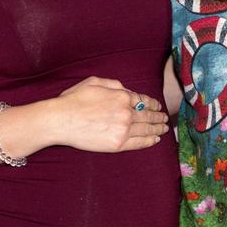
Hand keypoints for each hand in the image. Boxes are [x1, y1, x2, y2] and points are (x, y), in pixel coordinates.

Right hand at [53, 77, 168, 151]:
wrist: (61, 120)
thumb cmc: (74, 100)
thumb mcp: (95, 82)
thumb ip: (114, 85)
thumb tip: (127, 91)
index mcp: (121, 96)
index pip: (143, 100)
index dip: (153, 103)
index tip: (157, 106)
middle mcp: (126, 112)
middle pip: (148, 115)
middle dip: (158, 116)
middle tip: (165, 118)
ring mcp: (123, 129)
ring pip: (147, 129)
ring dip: (158, 128)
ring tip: (164, 128)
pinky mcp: (118, 144)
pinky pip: (139, 143)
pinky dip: (149, 141)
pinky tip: (155, 139)